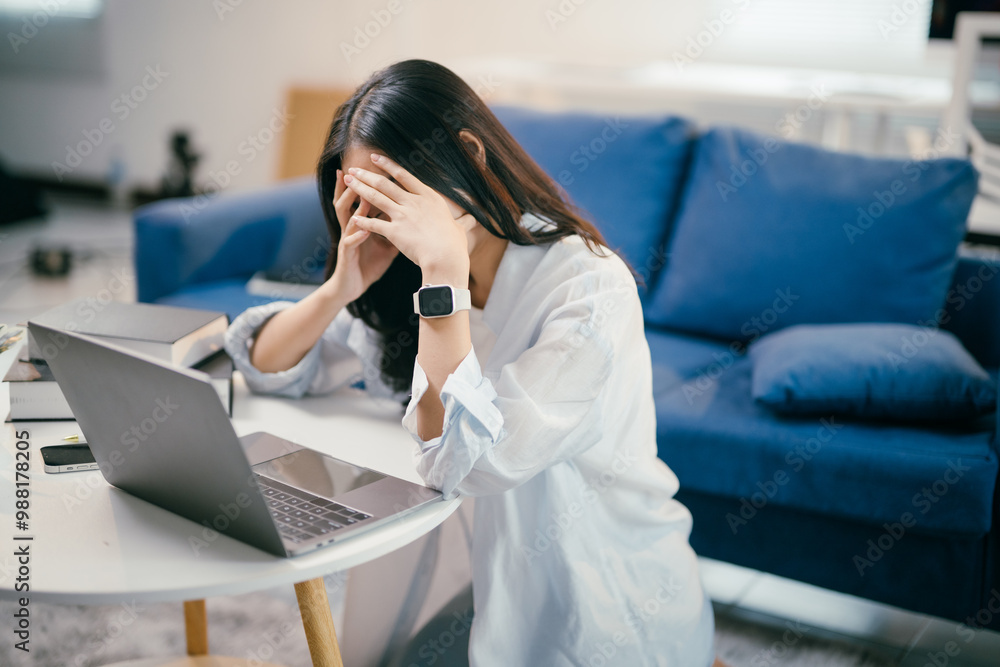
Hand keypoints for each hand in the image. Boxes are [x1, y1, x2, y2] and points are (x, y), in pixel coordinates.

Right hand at [325, 168, 399, 303]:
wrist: (353, 286)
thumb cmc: (368, 264)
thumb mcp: (386, 244)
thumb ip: (396, 229)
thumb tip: (414, 218)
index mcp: (361, 223)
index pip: (363, 198)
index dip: (367, 184)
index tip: (374, 168)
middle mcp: (352, 228)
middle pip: (349, 201)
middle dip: (354, 185)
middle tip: (359, 169)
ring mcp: (347, 240)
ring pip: (346, 217)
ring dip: (354, 205)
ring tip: (362, 194)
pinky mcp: (346, 254)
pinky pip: (349, 242)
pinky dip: (357, 235)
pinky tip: (365, 228)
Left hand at [344, 154, 471, 280]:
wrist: (446, 257)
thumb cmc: (455, 245)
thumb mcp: (460, 230)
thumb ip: (463, 222)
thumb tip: (473, 219)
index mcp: (429, 198)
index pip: (405, 176)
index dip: (388, 166)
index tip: (376, 158)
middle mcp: (413, 202)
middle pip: (385, 184)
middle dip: (367, 174)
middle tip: (354, 168)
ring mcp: (403, 216)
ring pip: (376, 198)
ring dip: (360, 188)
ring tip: (347, 181)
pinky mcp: (394, 231)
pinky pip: (374, 224)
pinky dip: (362, 221)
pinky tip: (352, 217)